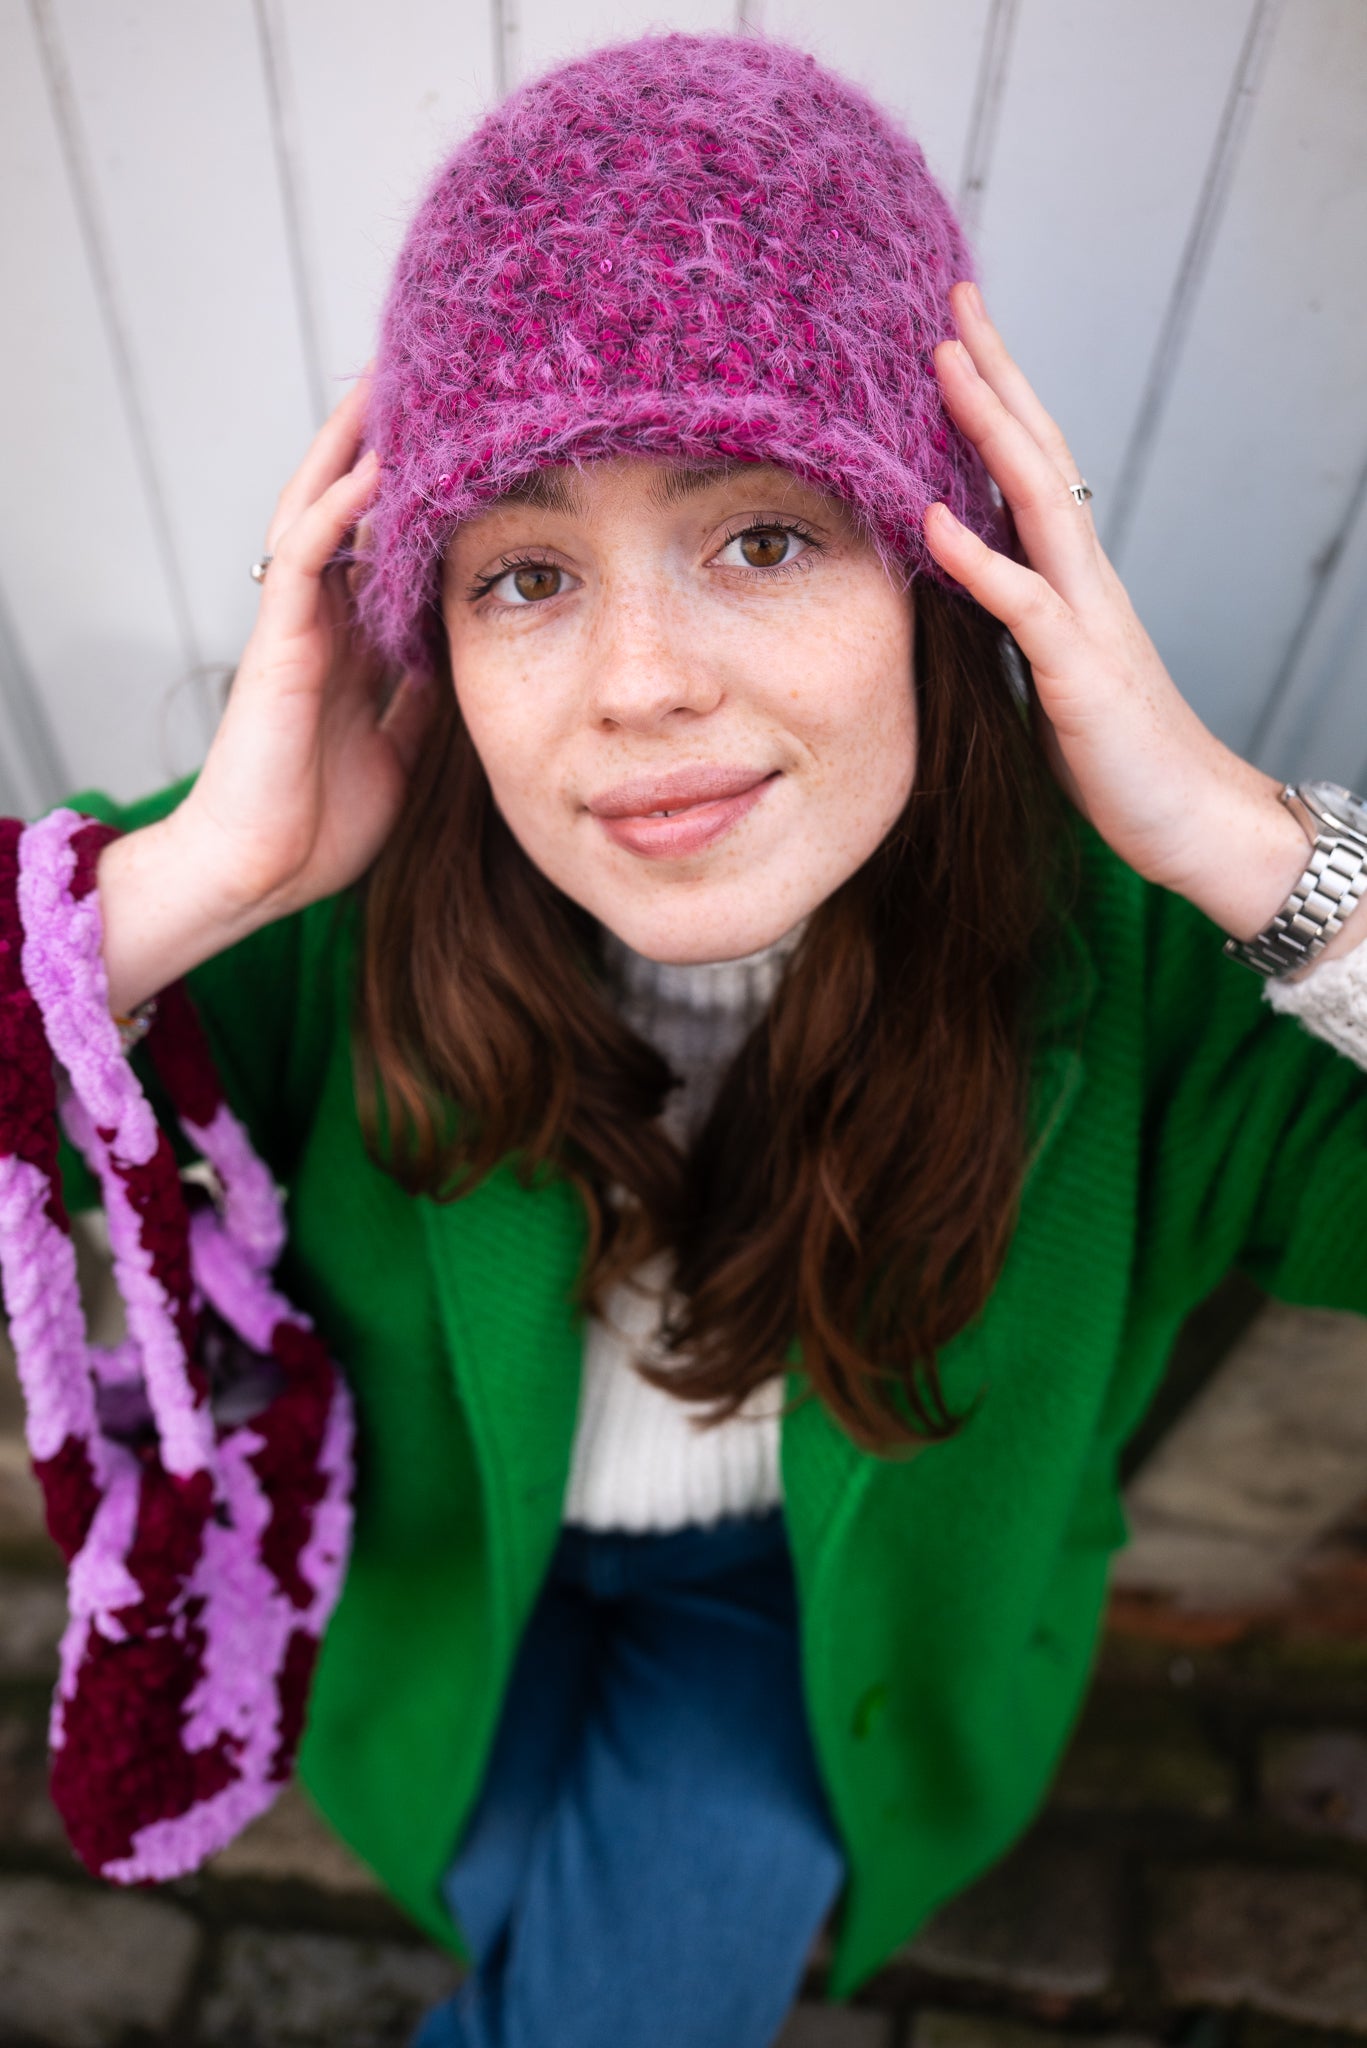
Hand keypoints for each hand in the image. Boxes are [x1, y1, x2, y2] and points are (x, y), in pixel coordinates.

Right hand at [167, 369, 431, 924]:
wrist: (260, 874)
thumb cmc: (317, 824)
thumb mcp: (399, 754)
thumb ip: (419, 702)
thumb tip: (458, 666)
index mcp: (350, 647)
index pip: (384, 549)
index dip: (417, 499)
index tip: (465, 449)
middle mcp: (323, 623)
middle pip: (349, 510)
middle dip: (380, 446)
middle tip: (426, 380)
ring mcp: (297, 626)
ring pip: (320, 510)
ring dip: (352, 447)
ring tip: (392, 383)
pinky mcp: (279, 643)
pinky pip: (305, 557)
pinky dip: (338, 508)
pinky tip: (374, 465)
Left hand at [921, 281, 1320, 951]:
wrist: (1193, 820)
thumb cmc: (1117, 755)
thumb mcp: (1049, 675)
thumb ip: (1013, 621)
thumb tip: (960, 586)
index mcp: (1075, 579)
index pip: (1031, 468)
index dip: (994, 400)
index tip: (951, 336)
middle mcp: (1087, 581)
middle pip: (1040, 455)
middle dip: (997, 376)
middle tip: (953, 302)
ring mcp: (1089, 622)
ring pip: (1039, 504)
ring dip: (990, 431)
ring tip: (943, 366)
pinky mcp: (1081, 676)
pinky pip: (1027, 606)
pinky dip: (979, 559)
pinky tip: (934, 520)